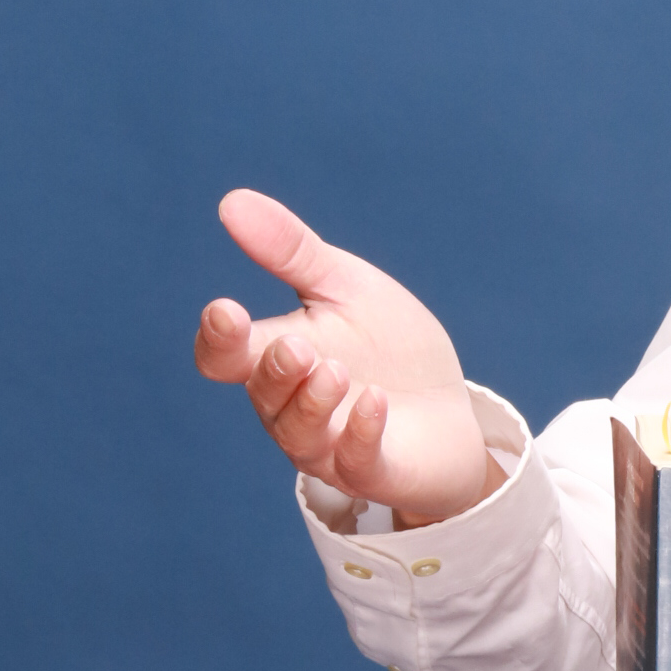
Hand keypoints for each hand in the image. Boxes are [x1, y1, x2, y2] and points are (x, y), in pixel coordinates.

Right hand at [194, 190, 502, 528]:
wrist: (452, 408)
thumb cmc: (390, 347)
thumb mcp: (346, 287)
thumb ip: (292, 251)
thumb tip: (232, 201)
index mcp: (277, 357)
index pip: (224, 356)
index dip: (218, 339)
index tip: (225, 309)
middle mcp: (291, 406)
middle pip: (261, 394)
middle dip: (276, 370)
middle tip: (298, 346)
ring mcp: (330, 443)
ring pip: (297, 433)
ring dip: (310, 401)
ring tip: (332, 370)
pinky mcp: (373, 469)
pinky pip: (354, 461)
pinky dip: (360, 431)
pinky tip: (373, 400)